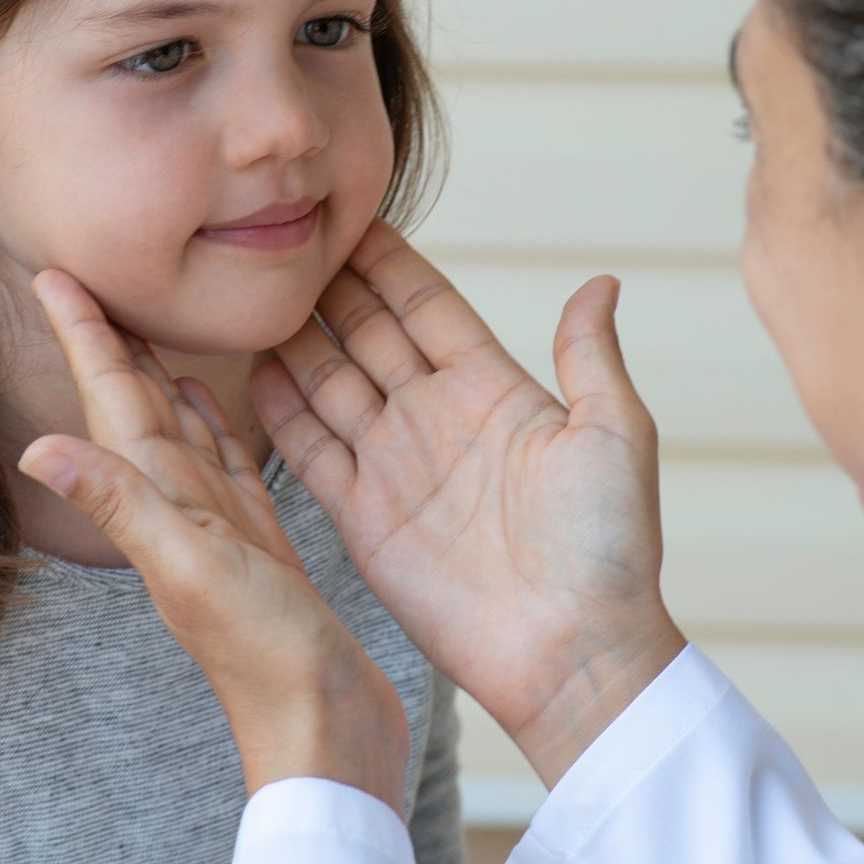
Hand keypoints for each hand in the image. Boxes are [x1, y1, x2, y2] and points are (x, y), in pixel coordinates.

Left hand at [16, 269, 409, 813]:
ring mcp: (219, 532)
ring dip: (156, 377)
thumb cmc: (269, 662)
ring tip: (137, 322)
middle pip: (137, 408)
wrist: (326, 735)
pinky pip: (226, 468)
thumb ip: (121, 508)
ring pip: (179, 433)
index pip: (115, 405)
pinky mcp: (259, 547)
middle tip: (79, 278)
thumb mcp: (192, 573)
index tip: (50, 274)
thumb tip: (34, 447)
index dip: (86, 338)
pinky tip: (207, 402)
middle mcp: (182, 513)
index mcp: (164, 506)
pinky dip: (211, 427)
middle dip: (108, 342)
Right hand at [253, 221, 685, 785]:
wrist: (574, 653)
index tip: (349, 211)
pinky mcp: (364, 519)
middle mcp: (439, 420)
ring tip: (250, 290)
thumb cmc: (610, 549)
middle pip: (369, 334)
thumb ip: (588, 356)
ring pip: (332, 383)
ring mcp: (398, 467)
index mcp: (496, 390)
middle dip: (329, 287)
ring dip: (295, 339)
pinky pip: (313, 451)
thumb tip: (602, 282)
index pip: (428, 306)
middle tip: (279, 236)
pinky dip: (280, 411)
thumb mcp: (614, 436)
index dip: (389, 261)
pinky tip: (249, 368)